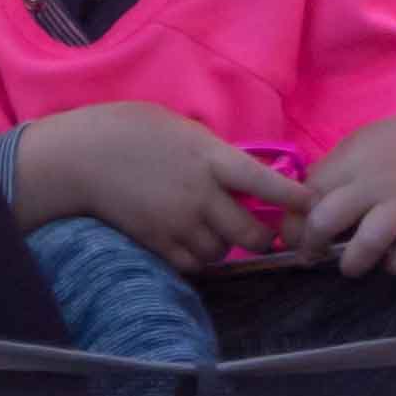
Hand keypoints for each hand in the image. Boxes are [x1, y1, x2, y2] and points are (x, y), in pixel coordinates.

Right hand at [12, 103, 305, 269]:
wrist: (82, 156)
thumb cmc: (131, 129)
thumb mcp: (182, 129)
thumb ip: (214, 153)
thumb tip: (244, 173)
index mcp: (210, 158)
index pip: (265, 183)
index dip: (294, 198)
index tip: (313, 206)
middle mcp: (201, 195)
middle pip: (251, 235)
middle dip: (262, 237)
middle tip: (260, 231)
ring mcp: (179, 223)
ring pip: (223, 254)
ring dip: (226, 247)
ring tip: (215, 231)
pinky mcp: (158, 244)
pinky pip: (194, 265)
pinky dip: (199, 259)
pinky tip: (191, 241)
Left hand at [297, 106, 395, 275]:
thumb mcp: (359, 149)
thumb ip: (331, 176)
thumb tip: (297, 211)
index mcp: (350, 161)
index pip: (306, 196)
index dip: (294, 224)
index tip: (294, 238)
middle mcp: (373, 181)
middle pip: (326, 219)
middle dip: (313, 246)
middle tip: (314, 256)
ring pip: (367, 242)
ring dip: (353, 262)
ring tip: (352, 265)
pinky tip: (393, 259)